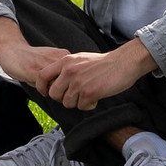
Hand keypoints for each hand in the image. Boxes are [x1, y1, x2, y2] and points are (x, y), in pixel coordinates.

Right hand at [0, 17, 66, 87]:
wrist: (12, 49)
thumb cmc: (30, 58)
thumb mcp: (49, 62)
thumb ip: (60, 73)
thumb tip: (69, 90)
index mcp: (62, 55)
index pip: (76, 75)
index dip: (71, 86)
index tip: (65, 90)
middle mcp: (57, 58)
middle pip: (70, 81)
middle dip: (65, 90)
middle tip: (58, 94)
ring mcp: (46, 64)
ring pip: (59, 85)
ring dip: (56, 92)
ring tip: (49, 91)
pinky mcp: (35, 71)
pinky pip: (45, 87)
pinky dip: (44, 91)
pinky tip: (41, 90)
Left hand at [35, 40, 155, 110]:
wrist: (124, 62)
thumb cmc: (103, 63)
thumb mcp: (79, 59)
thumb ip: (66, 68)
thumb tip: (56, 82)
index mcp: (65, 61)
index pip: (42, 76)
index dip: (41, 87)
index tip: (46, 92)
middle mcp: (69, 71)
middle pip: (54, 94)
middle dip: (63, 98)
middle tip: (76, 96)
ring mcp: (78, 82)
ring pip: (67, 103)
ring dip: (78, 102)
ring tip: (89, 94)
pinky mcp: (89, 92)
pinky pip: (81, 107)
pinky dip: (89, 105)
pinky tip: (97, 96)